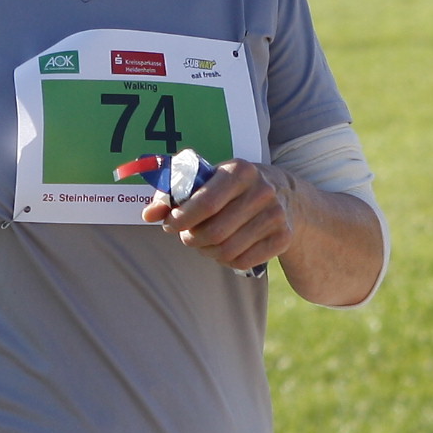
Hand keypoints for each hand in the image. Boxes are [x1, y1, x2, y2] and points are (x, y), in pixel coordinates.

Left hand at [146, 161, 292, 272]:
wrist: (283, 193)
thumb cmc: (232, 186)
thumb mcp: (208, 179)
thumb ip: (174, 192)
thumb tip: (148, 215)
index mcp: (240, 170)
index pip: (205, 202)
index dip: (181, 219)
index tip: (169, 225)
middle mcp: (262, 191)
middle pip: (215, 232)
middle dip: (191, 238)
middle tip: (185, 236)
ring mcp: (276, 215)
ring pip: (227, 250)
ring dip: (206, 251)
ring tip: (202, 243)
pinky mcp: (283, 237)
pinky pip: (243, 261)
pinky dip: (225, 261)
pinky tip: (222, 250)